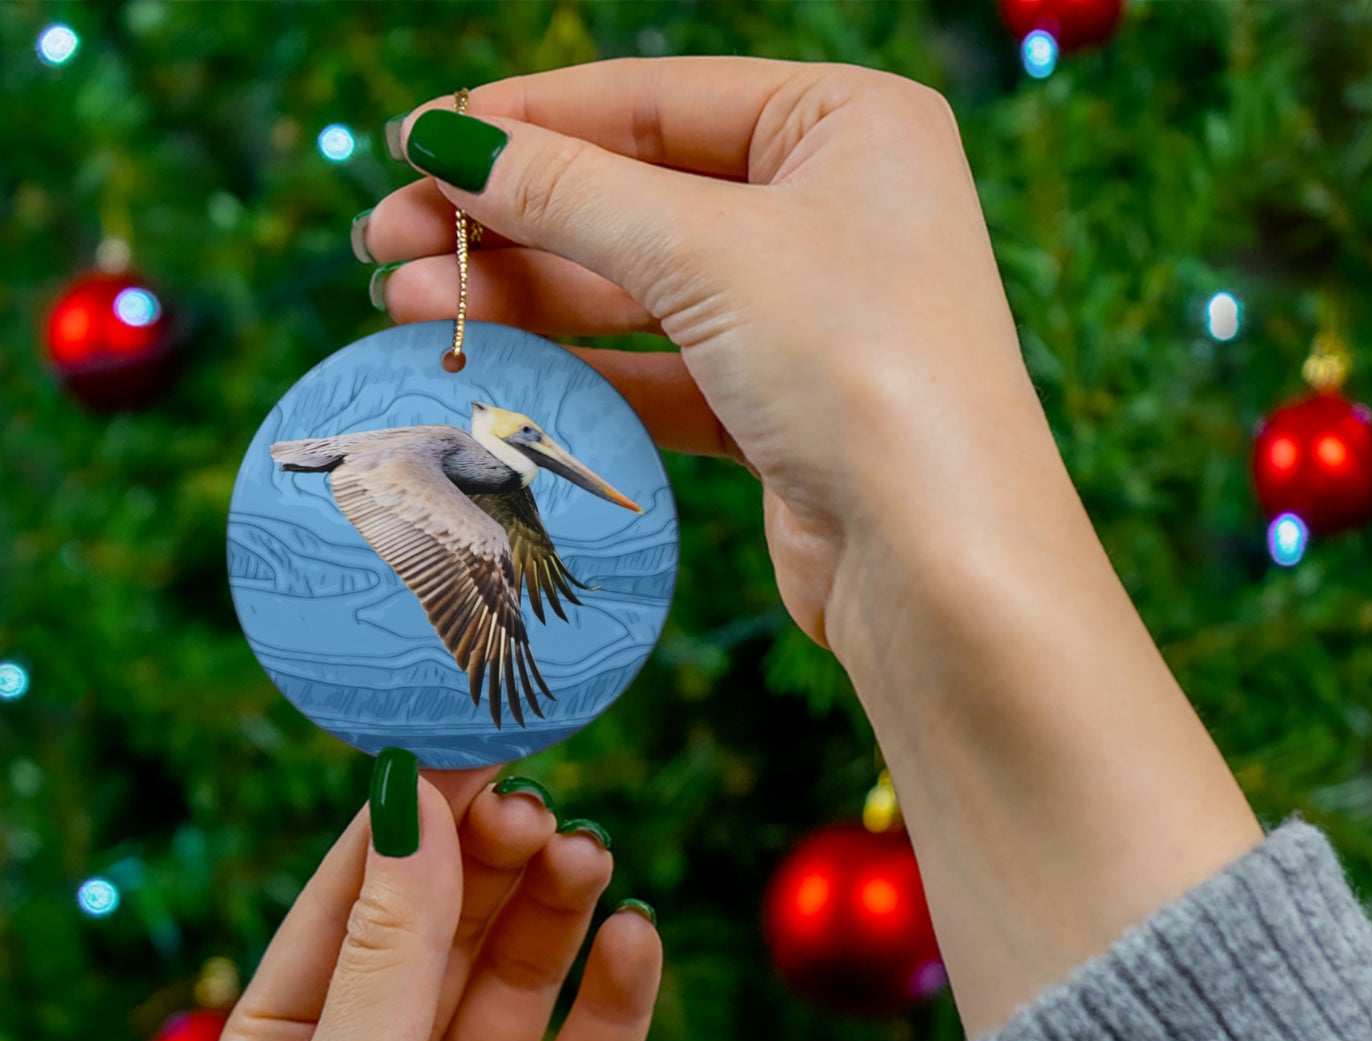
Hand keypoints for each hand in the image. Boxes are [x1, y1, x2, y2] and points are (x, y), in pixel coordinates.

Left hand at [201, 763, 661, 1040]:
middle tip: (539, 806)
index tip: (469, 743)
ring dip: (556, 911)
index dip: (410, 820)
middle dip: (490, 861)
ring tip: (589, 857)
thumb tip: (410, 797)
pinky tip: (636, 939)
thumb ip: (391, 946)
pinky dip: (618, 994)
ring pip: (521, 977)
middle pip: (446, 926)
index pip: (353, 900)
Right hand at [361, 59, 1262, 1039]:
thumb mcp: (707, 252)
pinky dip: (580, 367)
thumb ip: (570, 193)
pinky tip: (490, 365)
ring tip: (408, 305)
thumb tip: (446, 142)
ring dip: (526, 297)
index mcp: (848, 125)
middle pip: (636, 196)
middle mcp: (834, 210)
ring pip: (639, 290)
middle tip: (385, 243)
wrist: (939, 563)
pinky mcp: (782, 408)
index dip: (527, 121)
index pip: (655, 99)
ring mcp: (808, 315)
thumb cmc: (862, 369)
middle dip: (509, 221)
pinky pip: (661, 368)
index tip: (415, 145)